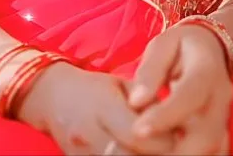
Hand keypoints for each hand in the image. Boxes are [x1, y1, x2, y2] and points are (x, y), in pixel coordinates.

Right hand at [18, 62, 173, 155]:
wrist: (54, 99)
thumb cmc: (95, 88)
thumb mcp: (121, 85)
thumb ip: (146, 102)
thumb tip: (176, 122)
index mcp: (102, 105)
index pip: (136, 132)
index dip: (163, 139)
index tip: (178, 135)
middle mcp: (89, 133)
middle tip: (172, 147)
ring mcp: (81, 154)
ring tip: (157, 151)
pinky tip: (139, 154)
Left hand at [129, 24, 232, 155]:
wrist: (212, 50)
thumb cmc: (181, 46)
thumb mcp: (163, 45)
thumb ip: (150, 71)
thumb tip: (135, 101)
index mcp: (208, 70)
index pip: (190, 95)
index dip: (165, 116)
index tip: (137, 130)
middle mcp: (222, 99)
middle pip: (206, 136)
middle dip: (173, 151)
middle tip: (136, 148)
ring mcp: (225, 119)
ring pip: (210, 151)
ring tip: (144, 154)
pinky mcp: (222, 134)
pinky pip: (211, 154)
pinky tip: (163, 153)